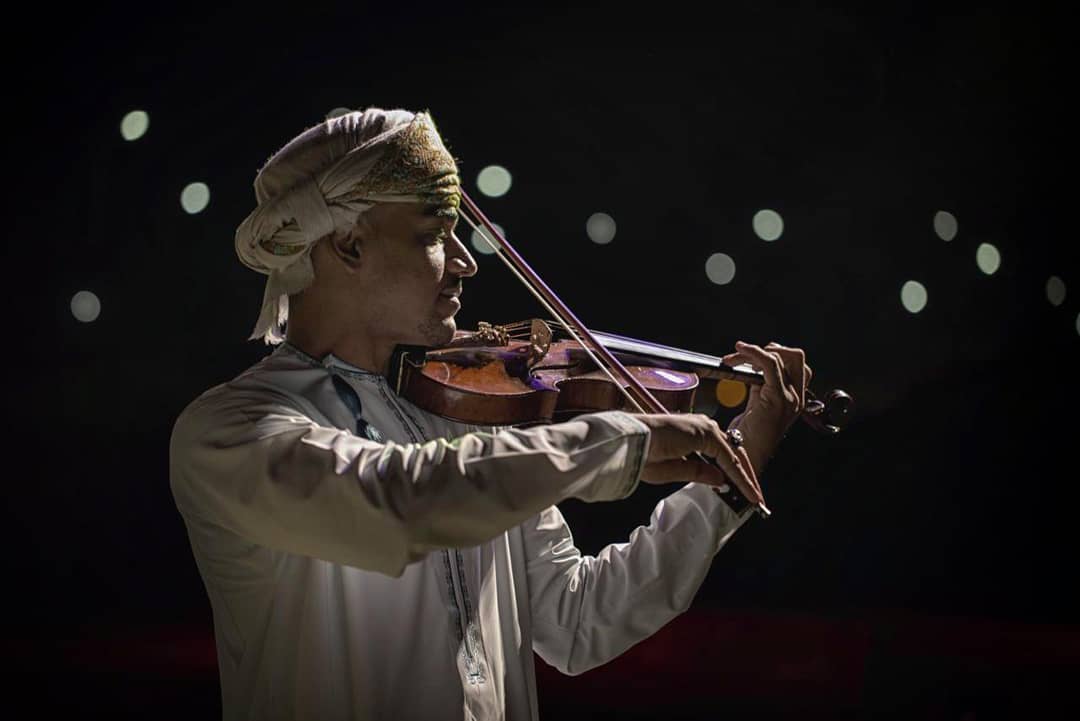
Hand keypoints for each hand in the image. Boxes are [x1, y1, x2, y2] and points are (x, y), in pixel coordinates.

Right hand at [632, 412, 763, 505]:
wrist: (631, 442)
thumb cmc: (642, 455)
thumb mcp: (673, 470)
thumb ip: (698, 473)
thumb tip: (721, 479)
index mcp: (690, 433)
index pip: (719, 454)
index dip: (731, 473)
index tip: (740, 491)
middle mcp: (700, 426)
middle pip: (731, 453)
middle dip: (744, 475)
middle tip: (754, 497)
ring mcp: (705, 428)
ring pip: (733, 456)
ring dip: (744, 477)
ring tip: (754, 498)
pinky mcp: (706, 434)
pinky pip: (729, 459)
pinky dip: (740, 477)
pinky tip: (746, 492)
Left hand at [722, 340, 812, 472]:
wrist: (747, 459)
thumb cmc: (747, 438)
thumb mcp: (756, 407)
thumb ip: (760, 387)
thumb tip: (751, 367)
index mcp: (793, 398)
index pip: (795, 364)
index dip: (775, 354)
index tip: (751, 356)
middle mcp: (796, 397)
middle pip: (795, 356)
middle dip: (769, 349)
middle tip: (745, 354)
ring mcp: (790, 398)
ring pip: (782, 356)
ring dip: (754, 351)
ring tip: (735, 357)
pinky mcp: (777, 399)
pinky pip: (770, 364)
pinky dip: (754, 352)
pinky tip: (740, 351)